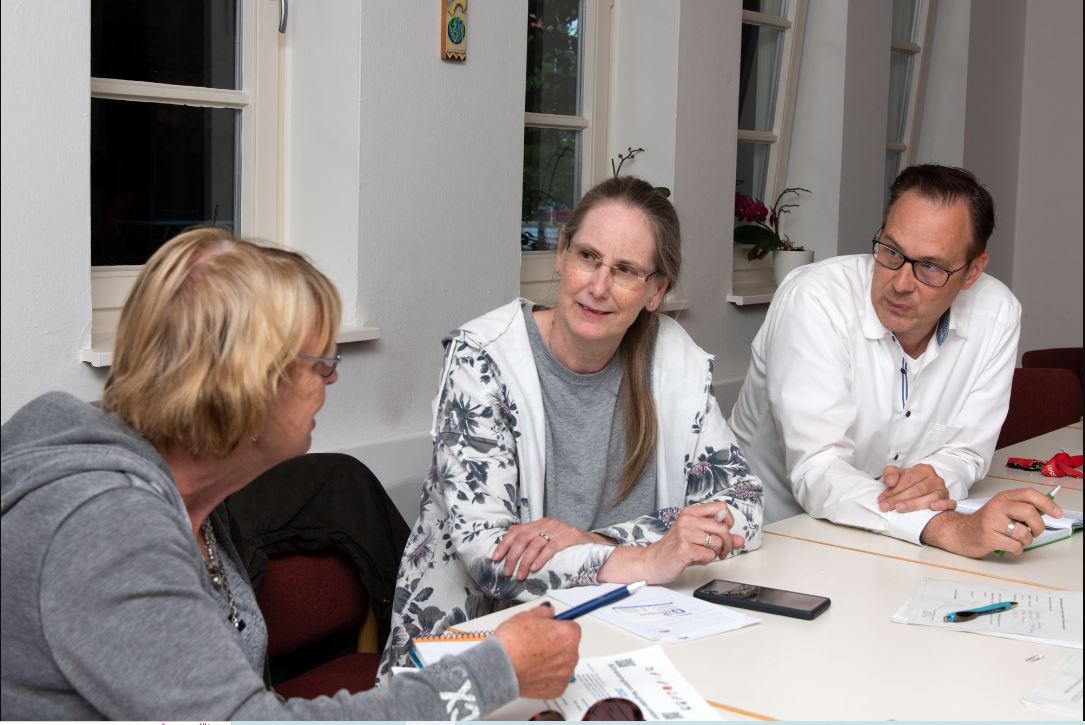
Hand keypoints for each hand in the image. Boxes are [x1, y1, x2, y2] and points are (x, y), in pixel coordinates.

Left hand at [492, 518, 598, 579]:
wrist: (594, 544)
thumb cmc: (568, 546)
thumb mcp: (548, 540)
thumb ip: (532, 542)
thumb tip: (511, 552)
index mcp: (539, 524)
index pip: (516, 530)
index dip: (504, 544)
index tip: (495, 558)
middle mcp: (546, 524)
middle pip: (523, 538)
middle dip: (512, 557)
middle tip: (507, 572)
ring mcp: (558, 529)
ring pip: (535, 544)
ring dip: (524, 562)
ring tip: (520, 575)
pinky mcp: (569, 537)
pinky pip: (551, 548)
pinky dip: (540, 559)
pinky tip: (534, 569)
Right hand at [493, 604, 580, 698]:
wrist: (500, 667)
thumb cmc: (513, 643)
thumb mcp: (527, 615)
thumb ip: (545, 612)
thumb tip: (548, 612)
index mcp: (569, 635)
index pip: (571, 626)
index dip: (557, 626)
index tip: (550, 628)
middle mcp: (571, 655)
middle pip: (568, 646)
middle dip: (555, 643)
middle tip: (537, 642)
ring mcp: (565, 674)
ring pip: (562, 663)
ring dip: (552, 660)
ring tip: (531, 656)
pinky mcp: (557, 689)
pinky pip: (555, 679)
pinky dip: (546, 675)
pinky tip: (532, 669)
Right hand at [599, 501, 744, 583]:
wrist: (652, 562)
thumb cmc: (673, 549)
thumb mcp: (697, 538)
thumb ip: (718, 536)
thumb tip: (739, 539)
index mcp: (691, 512)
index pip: (721, 507)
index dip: (728, 521)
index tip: (725, 531)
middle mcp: (687, 519)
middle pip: (722, 528)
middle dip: (728, 543)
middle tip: (723, 551)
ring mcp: (684, 533)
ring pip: (717, 542)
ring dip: (714, 553)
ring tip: (703, 554)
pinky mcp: (684, 548)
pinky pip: (708, 555)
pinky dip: (705, 560)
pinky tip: (695, 559)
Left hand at [878, 464, 955, 512]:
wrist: (921, 489)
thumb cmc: (909, 482)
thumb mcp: (897, 474)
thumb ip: (890, 474)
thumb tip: (890, 482)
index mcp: (924, 469)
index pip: (909, 479)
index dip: (894, 489)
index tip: (883, 498)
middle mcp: (935, 479)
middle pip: (917, 490)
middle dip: (899, 499)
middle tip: (886, 506)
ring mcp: (943, 491)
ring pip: (929, 498)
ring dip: (913, 505)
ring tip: (899, 508)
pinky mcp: (948, 501)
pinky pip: (949, 503)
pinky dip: (942, 505)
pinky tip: (932, 507)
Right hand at [920, 488, 1063, 557]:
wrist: (960, 533)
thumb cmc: (985, 523)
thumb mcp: (1003, 509)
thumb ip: (1022, 507)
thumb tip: (1047, 510)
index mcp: (1003, 498)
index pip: (1029, 494)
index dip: (1047, 503)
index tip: (1057, 513)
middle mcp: (997, 507)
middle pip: (1030, 513)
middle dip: (1038, 526)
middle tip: (1034, 531)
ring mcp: (992, 522)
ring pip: (1024, 533)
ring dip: (1026, 541)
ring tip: (1017, 540)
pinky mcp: (989, 537)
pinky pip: (1016, 546)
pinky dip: (1017, 550)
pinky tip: (1008, 546)